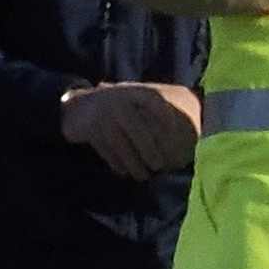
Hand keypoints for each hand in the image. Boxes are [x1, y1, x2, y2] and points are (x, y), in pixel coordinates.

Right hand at [63, 82, 204, 181]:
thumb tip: (191, 135)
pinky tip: (124, 172)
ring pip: (121, 143)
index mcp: (135, 92)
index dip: (166, 117)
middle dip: (149, 150)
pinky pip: (106, 149)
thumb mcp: (135, 104)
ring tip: (143, 176)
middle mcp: (118, 100)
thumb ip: (157, 115)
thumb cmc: (118, 110)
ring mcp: (102, 114)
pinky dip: (116, 163)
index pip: (153, 100)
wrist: (77, 108)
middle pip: (137, 128)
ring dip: (133, 163)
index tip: (177, 136)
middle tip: (159, 166)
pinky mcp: (89, 129)